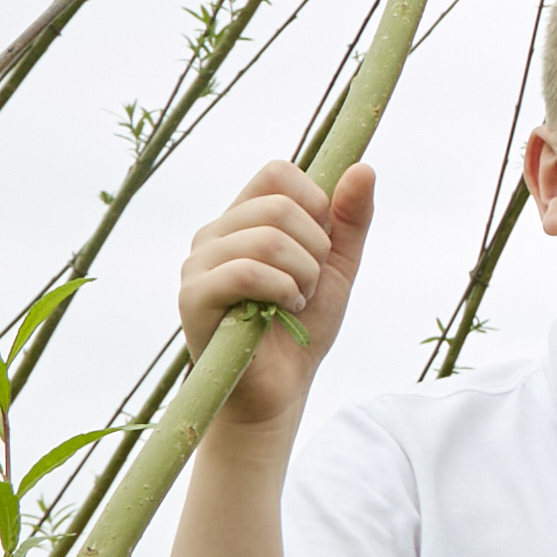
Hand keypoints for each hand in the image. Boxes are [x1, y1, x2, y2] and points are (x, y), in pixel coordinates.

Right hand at [178, 161, 371, 431]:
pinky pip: (244, 271)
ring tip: (297, 301)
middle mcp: (214, 234)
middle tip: (310, 284)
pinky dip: (281, 290)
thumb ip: (351, 220)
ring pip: (265, 238)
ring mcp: (198, 264)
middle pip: (277, 205)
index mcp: (243, 219)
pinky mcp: (192, 297)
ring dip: (301, 275)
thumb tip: (364, 167)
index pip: (277, 172)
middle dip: (314, 248)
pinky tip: (284, 311)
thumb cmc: (303, 326)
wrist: (281, 389)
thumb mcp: (337, 267)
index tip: (322, 244)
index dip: (314, 202)